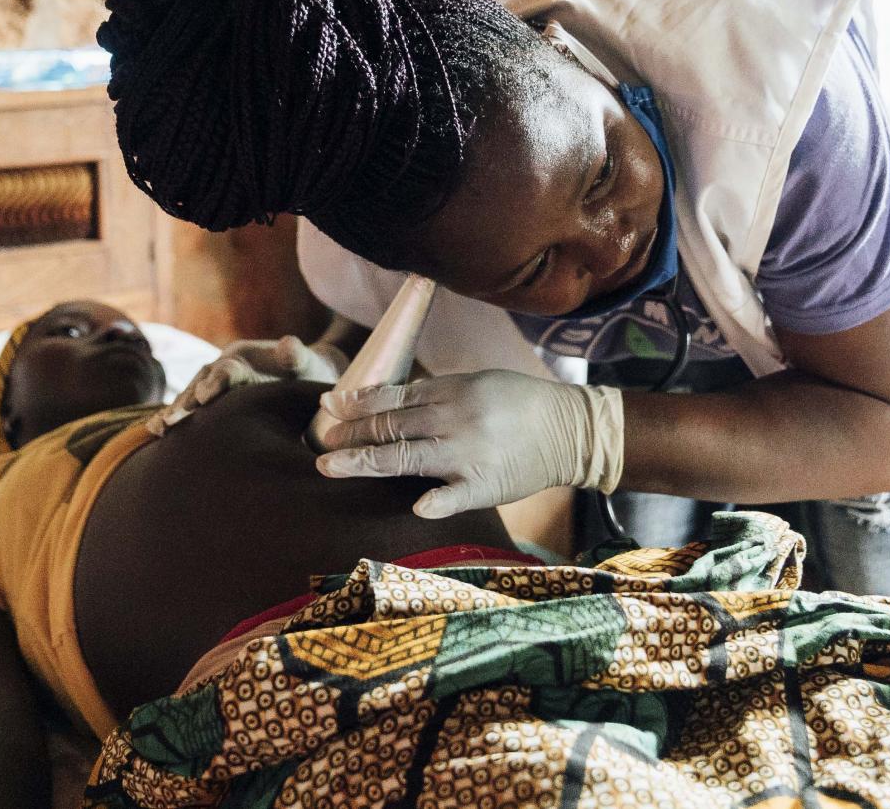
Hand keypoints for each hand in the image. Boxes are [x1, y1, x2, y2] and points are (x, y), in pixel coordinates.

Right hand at [146, 336, 346, 436]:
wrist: (301, 374)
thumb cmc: (305, 371)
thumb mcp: (305, 361)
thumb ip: (295, 355)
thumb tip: (289, 344)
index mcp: (242, 357)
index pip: (228, 370)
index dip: (217, 382)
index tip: (206, 396)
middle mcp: (222, 367)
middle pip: (200, 382)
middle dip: (187, 400)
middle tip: (174, 418)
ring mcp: (213, 383)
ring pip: (189, 396)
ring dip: (175, 411)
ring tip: (160, 429)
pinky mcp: (210, 400)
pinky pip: (189, 409)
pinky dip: (174, 418)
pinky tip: (156, 434)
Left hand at [314, 369, 623, 517]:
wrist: (571, 429)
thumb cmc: (517, 403)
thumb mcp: (475, 383)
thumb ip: (432, 394)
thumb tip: (381, 402)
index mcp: (452, 392)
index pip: (393, 398)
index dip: (357, 404)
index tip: (327, 407)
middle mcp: (455, 419)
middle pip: (391, 427)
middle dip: (351, 434)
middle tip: (319, 441)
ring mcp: (469, 453)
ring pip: (407, 457)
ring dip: (364, 461)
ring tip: (330, 466)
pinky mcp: (487, 485)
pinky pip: (457, 495)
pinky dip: (437, 500)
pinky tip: (416, 506)